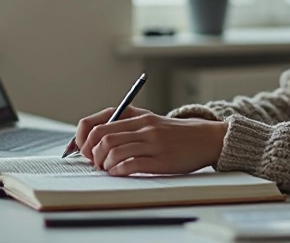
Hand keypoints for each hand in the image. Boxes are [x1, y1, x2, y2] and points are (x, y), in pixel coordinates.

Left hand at [75, 108, 227, 175]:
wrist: (205, 138)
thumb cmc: (174, 133)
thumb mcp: (149, 121)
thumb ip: (125, 126)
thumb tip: (94, 140)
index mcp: (137, 116)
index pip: (98, 123)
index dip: (84, 139)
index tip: (84, 149)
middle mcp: (143, 127)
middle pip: (103, 138)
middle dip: (92, 154)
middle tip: (95, 162)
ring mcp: (152, 143)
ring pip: (114, 151)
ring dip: (104, 164)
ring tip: (108, 168)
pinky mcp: (161, 160)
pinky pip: (131, 165)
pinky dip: (119, 171)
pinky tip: (119, 172)